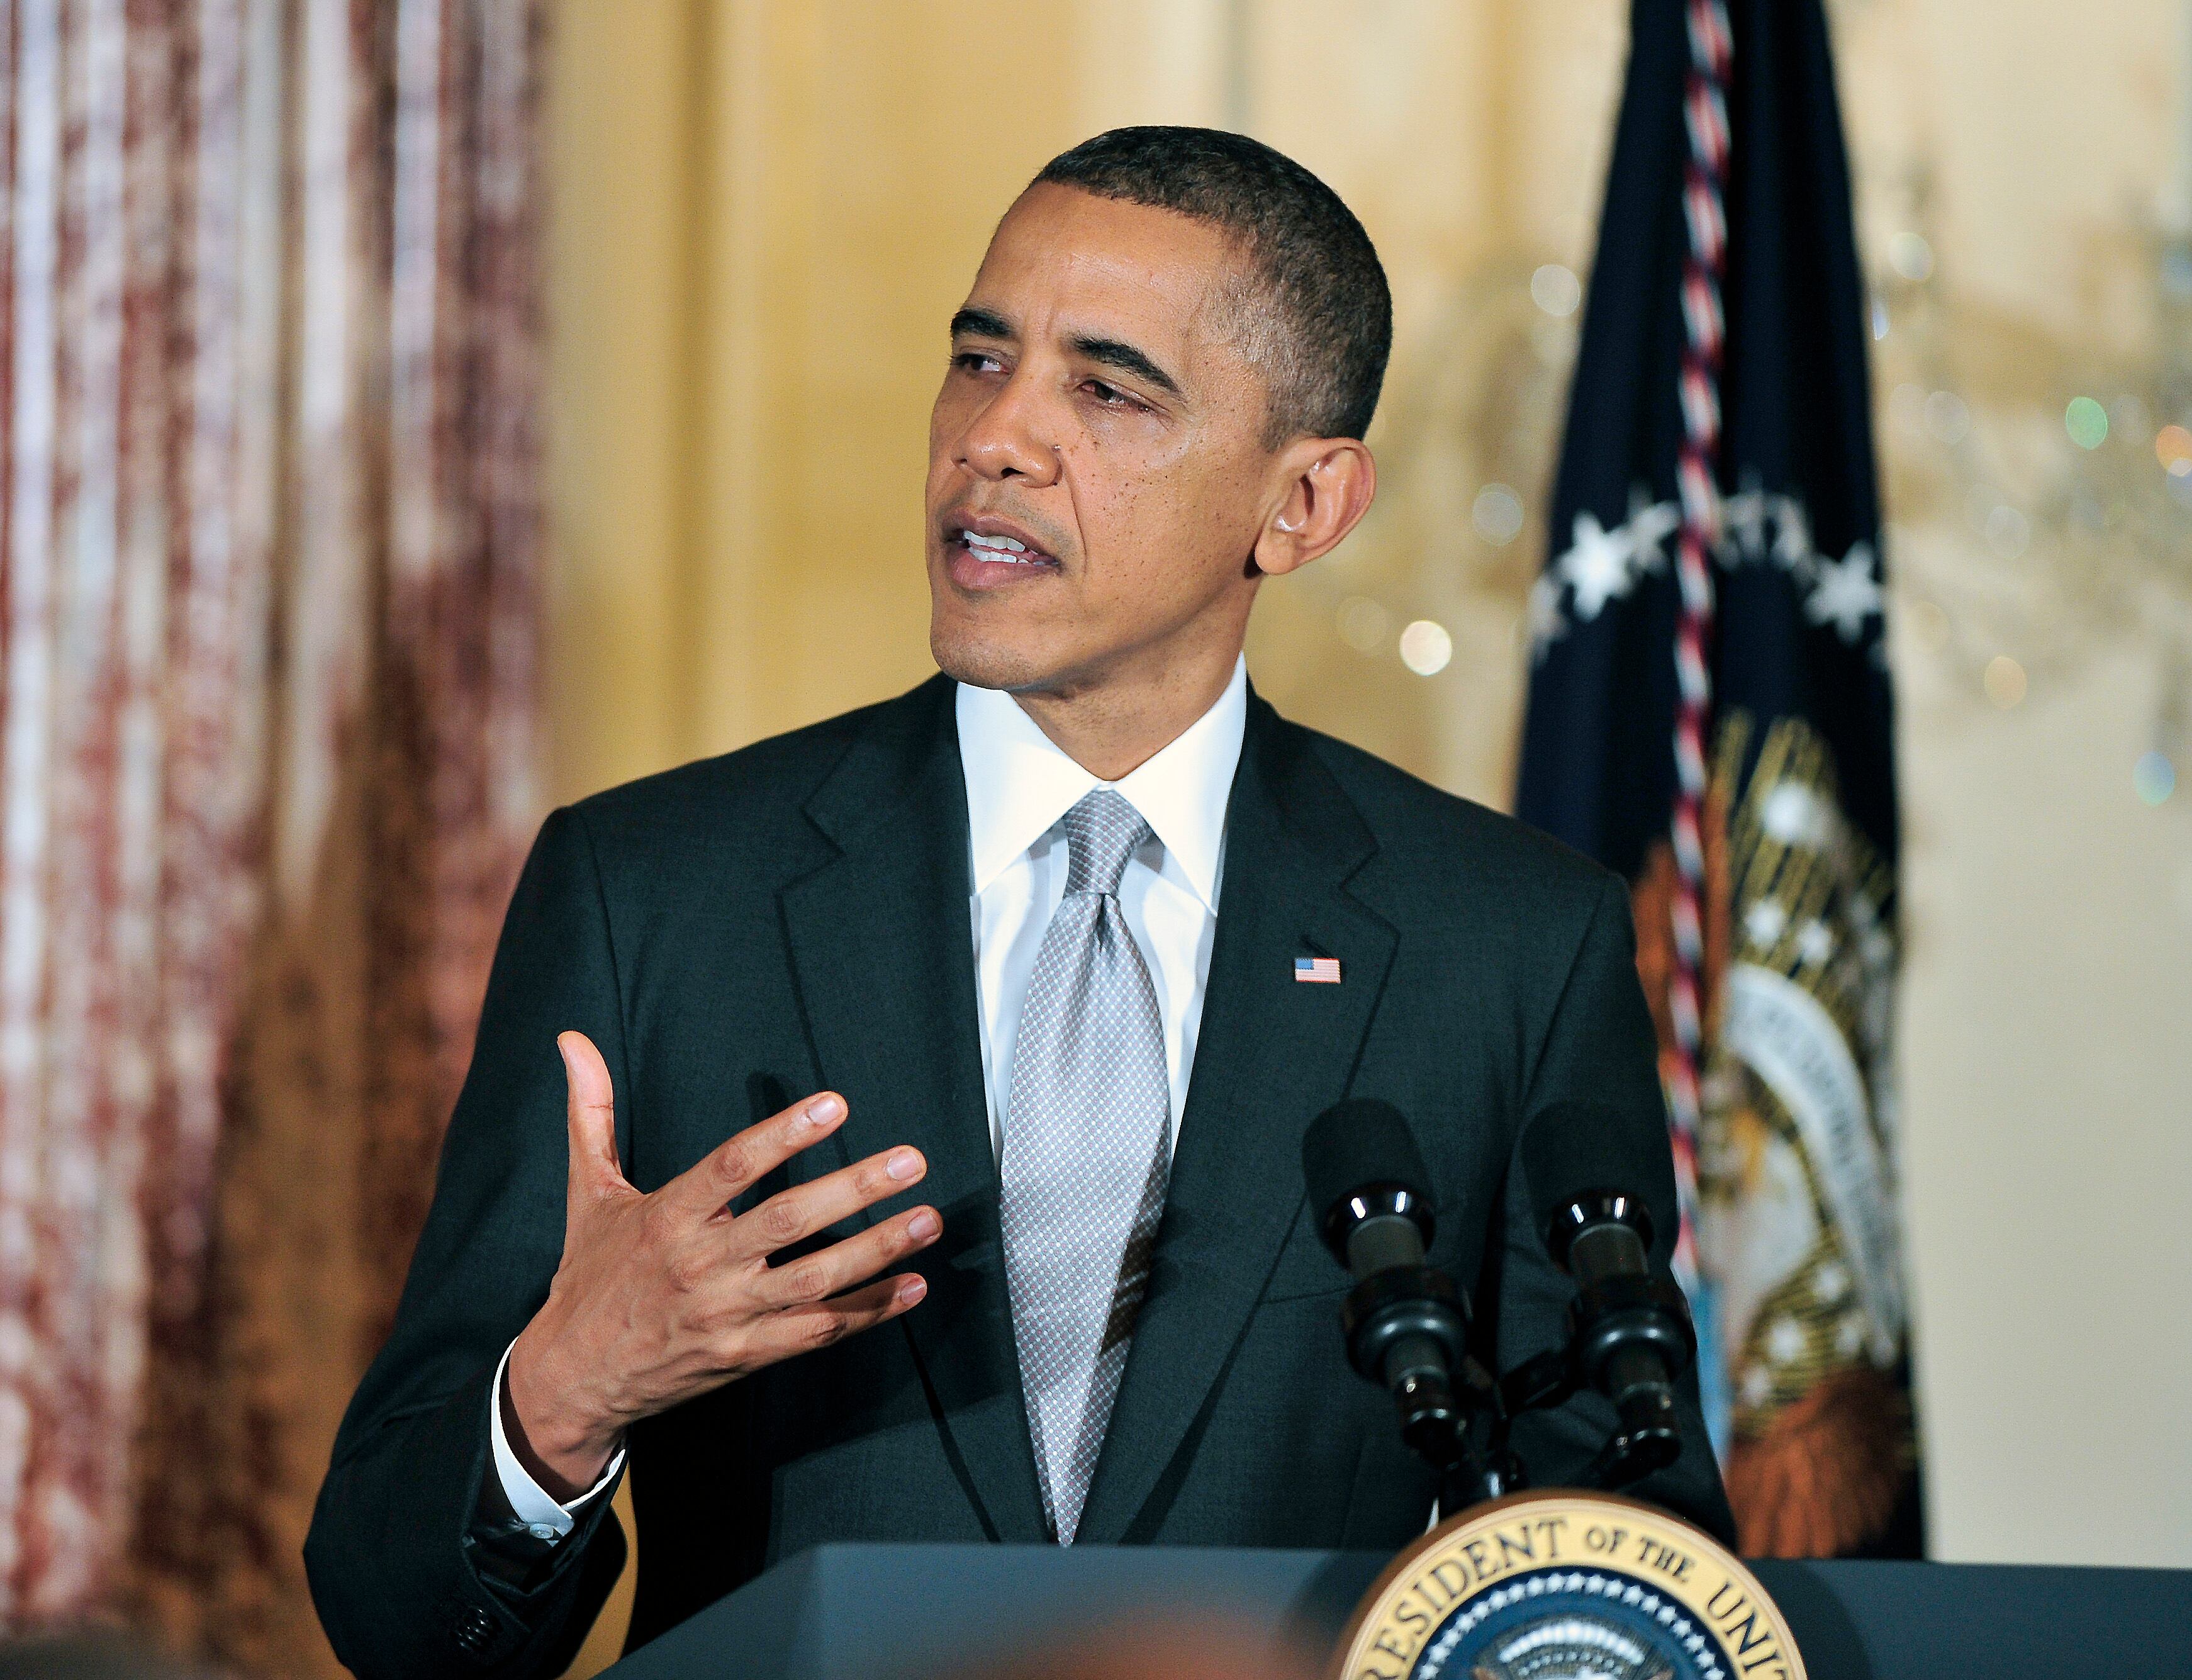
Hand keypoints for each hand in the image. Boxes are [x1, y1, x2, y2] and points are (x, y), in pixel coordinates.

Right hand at [504, 1031, 938, 1498]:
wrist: (572, 1378)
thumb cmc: (588, 1276)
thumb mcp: (587, 1194)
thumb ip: (591, 1115)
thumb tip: (573, 1040)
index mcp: (666, 1218)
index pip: (731, 1167)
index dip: (783, 1135)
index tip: (834, 1105)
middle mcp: (699, 1265)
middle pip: (788, 1222)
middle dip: (854, 1189)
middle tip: (911, 1161)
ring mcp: (726, 1316)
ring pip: (814, 1283)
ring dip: (877, 1251)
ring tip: (929, 1220)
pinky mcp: (744, 1356)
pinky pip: (816, 1334)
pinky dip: (868, 1313)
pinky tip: (912, 1286)